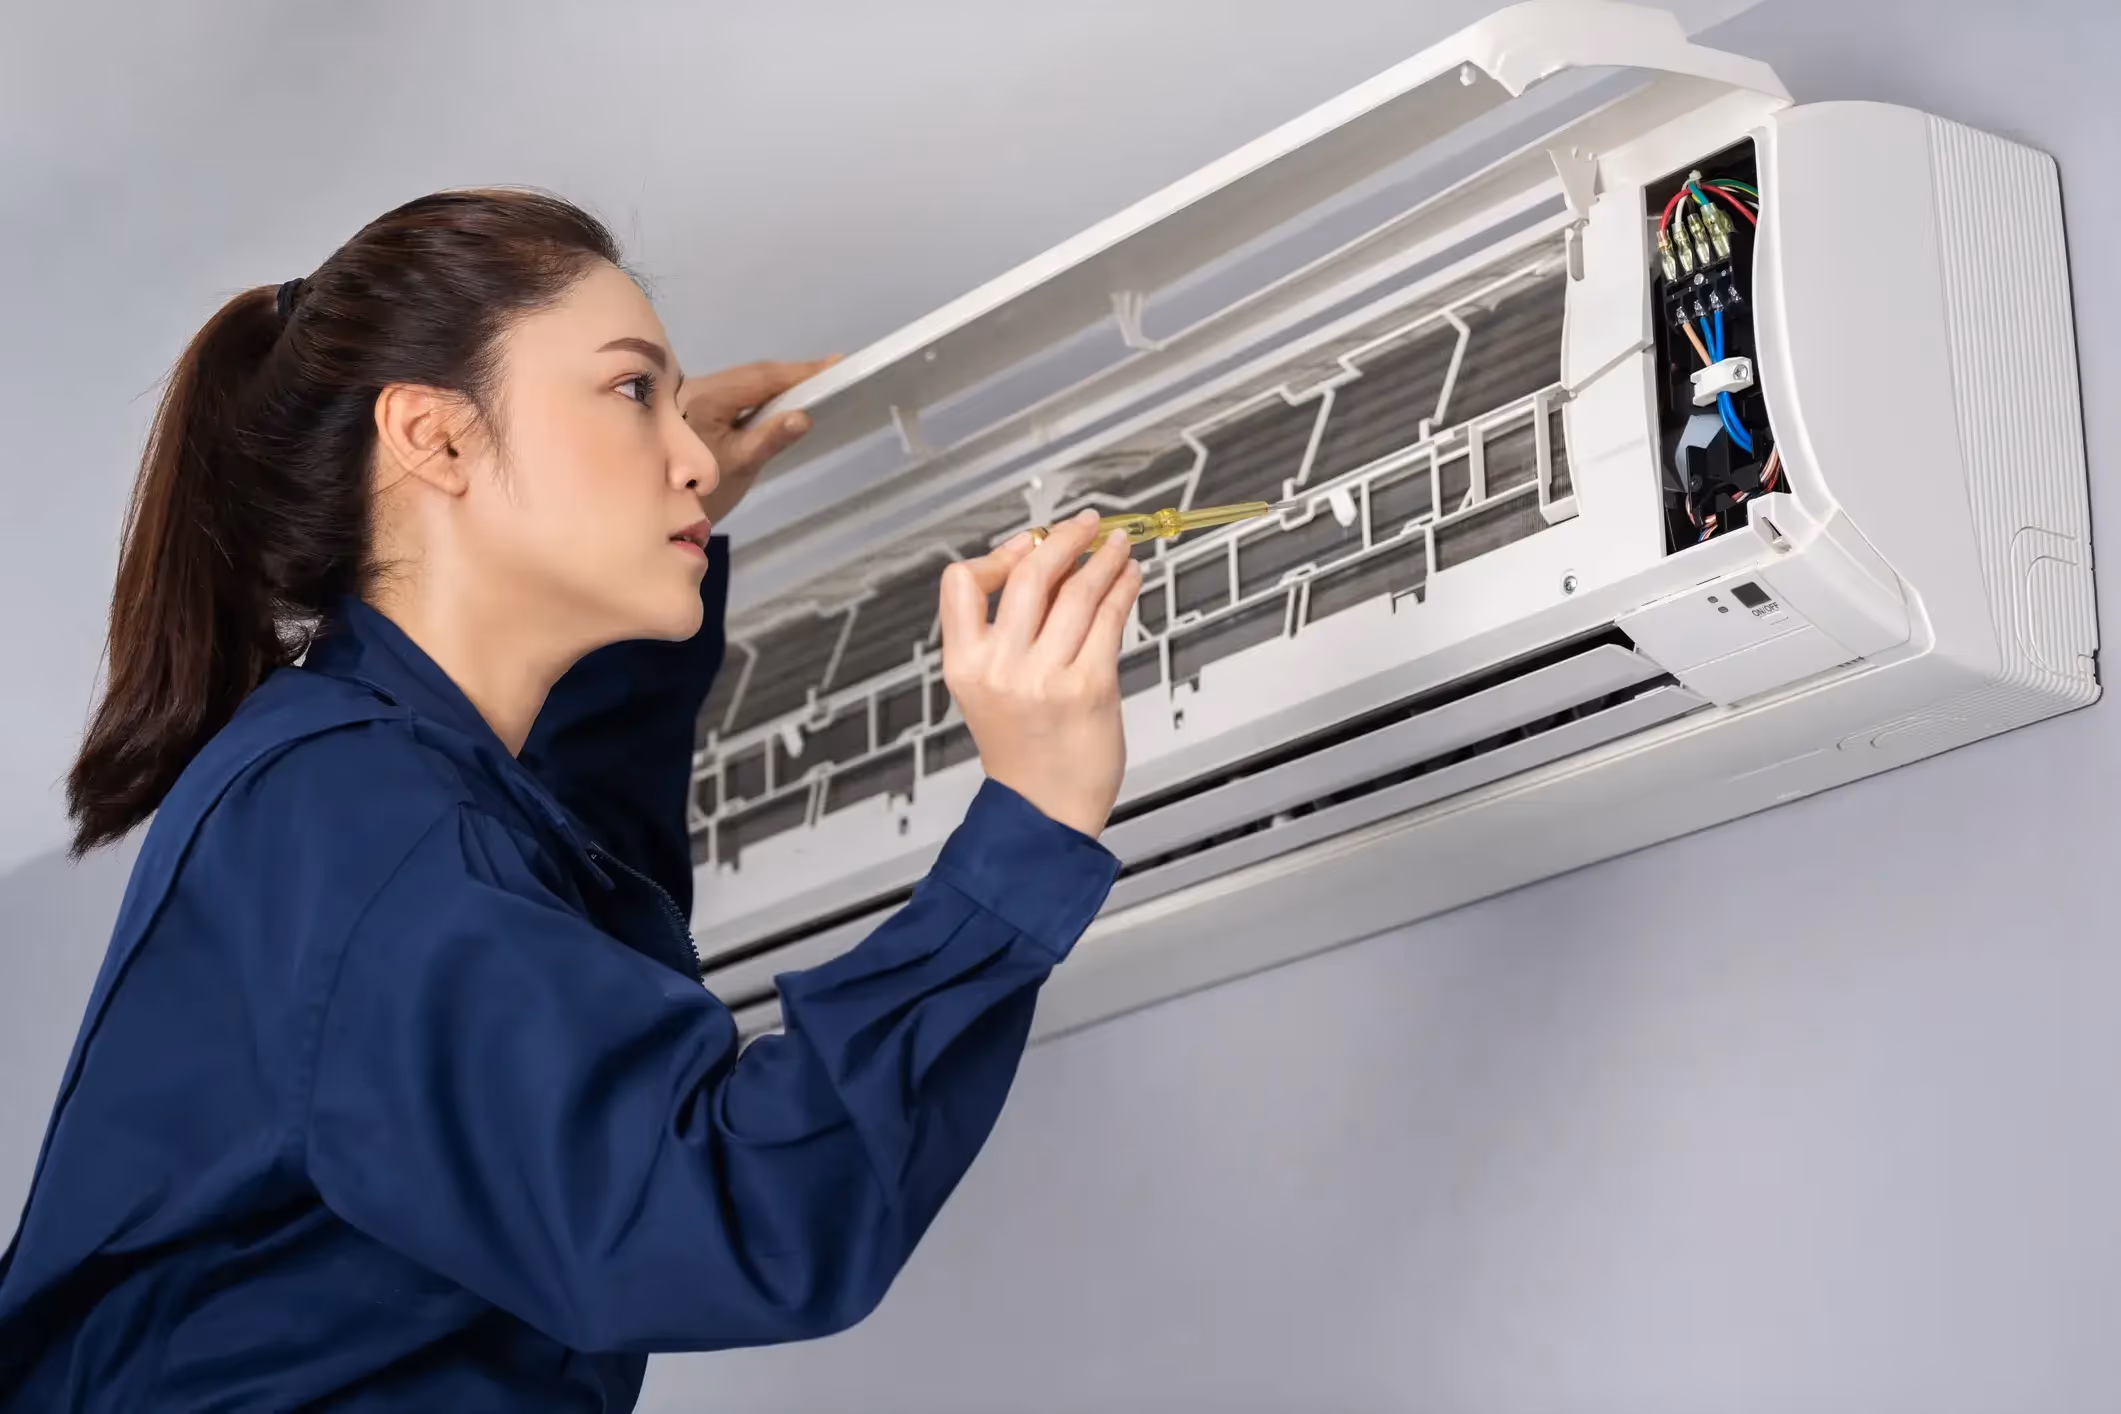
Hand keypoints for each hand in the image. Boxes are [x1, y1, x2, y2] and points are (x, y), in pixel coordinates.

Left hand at [680, 358, 839, 526]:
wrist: (661, 510)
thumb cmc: (700, 493)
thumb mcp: (740, 466)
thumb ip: (770, 438)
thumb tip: (804, 417)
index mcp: (707, 398)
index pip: (760, 378)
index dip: (798, 372)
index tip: (833, 365)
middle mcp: (699, 387)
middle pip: (754, 374)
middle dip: (792, 374)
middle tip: (832, 372)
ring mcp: (696, 395)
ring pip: (746, 381)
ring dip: (779, 383)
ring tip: (815, 382)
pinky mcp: (698, 406)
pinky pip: (738, 392)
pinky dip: (763, 393)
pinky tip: (782, 398)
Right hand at [937, 510, 1142, 836]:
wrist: (1045, 810)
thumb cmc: (1023, 749)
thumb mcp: (988, 688)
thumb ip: (1008, 632)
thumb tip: (1051, 564)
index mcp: (965, 665)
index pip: (962, 583)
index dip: (998, 555)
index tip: (1030, 545)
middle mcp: (1002, 668)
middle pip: (1031, 576)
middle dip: (1065, 539)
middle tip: (1086, 524)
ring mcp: (1047, 677)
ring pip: (1078, 592)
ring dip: (1104, 557)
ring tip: (1118, 545)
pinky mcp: (1091, 687)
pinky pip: (1109, 620)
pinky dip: (1123, 589)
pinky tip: (1129, 577)